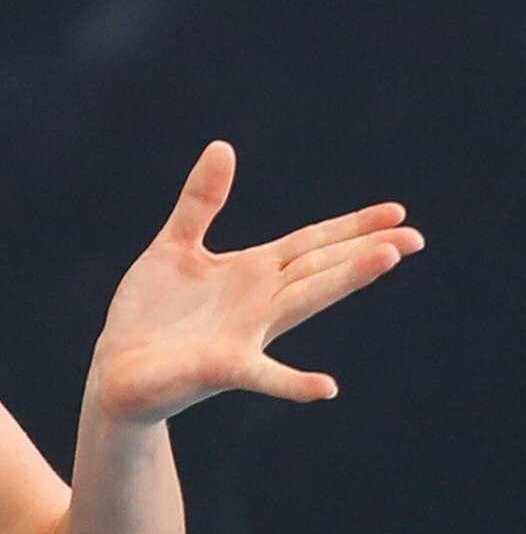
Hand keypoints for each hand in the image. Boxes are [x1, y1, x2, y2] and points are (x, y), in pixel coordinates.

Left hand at [90, 140, 424, 425]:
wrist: (119, 369)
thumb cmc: (153, 312)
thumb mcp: (176, 246)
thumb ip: (201, 201)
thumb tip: (222, 145)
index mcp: (251, 272)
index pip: (310, 243)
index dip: (351, 226)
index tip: (396, 211)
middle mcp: (258, 303)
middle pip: (319, 268)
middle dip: (364, 250)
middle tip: (414, 236)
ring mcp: (244, 335)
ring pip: (301, 302)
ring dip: (342, 281)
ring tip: (386, 259)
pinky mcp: (220, 368)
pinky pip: (261, 375)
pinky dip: (292, 382)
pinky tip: (325, 387)